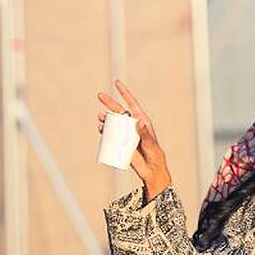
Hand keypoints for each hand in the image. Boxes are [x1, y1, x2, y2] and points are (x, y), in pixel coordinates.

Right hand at [98, 80, 170, 200]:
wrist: (151, 171)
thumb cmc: (155, 156)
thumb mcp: (150, 145)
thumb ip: (145, 134)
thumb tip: (138, 120)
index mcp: (143, 122)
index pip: (132, 104)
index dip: (125, 93)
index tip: (116, 82)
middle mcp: (134, 126)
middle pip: (120, 111)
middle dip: (110, 103)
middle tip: (99, 95)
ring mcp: (127, 134)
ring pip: (114, 122)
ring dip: (106, 118)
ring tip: (99, 117)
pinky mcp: (122, 143)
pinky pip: (111, 134)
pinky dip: (105, 130)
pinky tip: (101, 129)